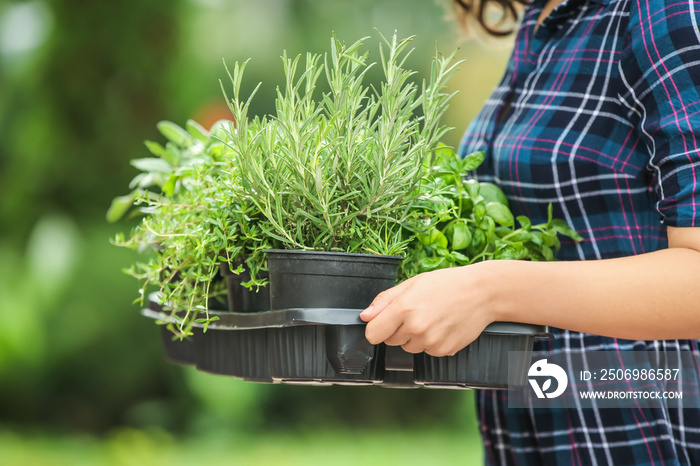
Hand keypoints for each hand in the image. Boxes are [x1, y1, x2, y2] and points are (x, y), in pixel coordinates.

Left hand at [359, 263, 498, 356]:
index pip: (373, 334)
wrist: (482, 292)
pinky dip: (431, 342)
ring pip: (408, 347)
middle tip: (417, 312)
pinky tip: (443, 326)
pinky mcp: (444, 351)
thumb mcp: (413, 284)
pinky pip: (427, 351)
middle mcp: (416, 328)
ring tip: (432, 317)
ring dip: (415, 337)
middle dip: (398, 329)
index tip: (384, 321)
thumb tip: (365, 316)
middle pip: (390, 341)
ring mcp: (431, 342)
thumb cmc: (447, 284)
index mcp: (404, 308)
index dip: (377, 327)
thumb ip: (385, 300)